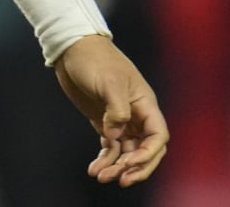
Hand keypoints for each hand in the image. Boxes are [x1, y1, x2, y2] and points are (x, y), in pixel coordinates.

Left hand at [53, 34, 169, 186]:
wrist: (71, 49)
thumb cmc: (95, 60)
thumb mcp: (109, 83)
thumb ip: (116, 110)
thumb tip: (113, 135)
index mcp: (145, 105)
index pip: (157, 136)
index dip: (148, 154)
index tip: (130, 163)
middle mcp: (136, 115)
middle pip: (145, 150)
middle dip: (135, 167)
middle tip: (120, 180)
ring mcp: (120, 119)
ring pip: (126, 151)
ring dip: (117, 166)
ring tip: (100, 176)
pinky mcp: (103, 121)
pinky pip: (110, 146)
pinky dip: (105, 158)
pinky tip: (94, 168)